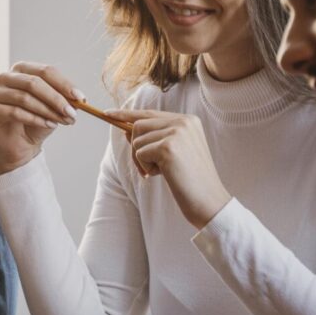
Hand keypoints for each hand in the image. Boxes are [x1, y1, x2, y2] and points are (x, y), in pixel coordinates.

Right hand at [0, 62, 82, 174]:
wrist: (20, 147)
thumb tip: (78, 98)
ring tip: (61, 121)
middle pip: (33, 82)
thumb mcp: (54, 108)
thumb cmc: (36, 123)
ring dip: (47, 110)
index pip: (45, 71)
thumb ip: (63, 99)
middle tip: (72, 112)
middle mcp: (5, 77)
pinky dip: (35, 119)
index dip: (64, 84)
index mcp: (22, 69)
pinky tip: (48, 125)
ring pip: (24, 97)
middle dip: (56, 98)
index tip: (80, 98)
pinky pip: (14, 112)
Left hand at [109, 109, 230, 228]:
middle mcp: (183, 121)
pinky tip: (164, 175)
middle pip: (138, 126)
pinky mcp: (168, 147)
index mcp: (187, 120)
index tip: (107, 113)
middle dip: (136, 148)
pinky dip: (146, 167)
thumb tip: (126, 130)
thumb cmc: (189, 180)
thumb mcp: (172, 154)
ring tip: (162, 171)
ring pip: (137, 141)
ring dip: (142, 160)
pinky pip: (140, 154)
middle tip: (148, 169)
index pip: (149, 113)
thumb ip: (154, 139)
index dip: (126, 114)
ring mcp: (176, 132)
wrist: (208, 200)